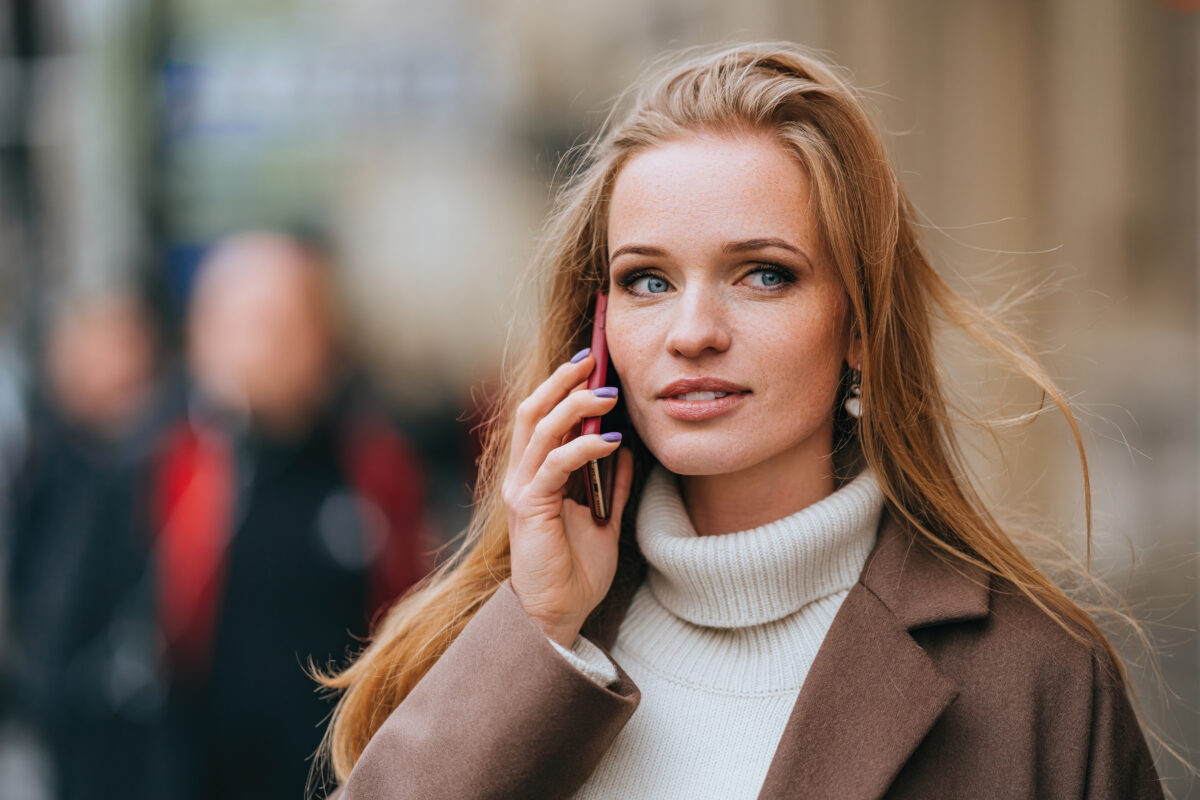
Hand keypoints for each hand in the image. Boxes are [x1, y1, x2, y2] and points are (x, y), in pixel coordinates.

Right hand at [503, 352, 633, 647]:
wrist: (558, 616)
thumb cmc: (575, 571)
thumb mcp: (603, 518)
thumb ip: (611, 483)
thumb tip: (628, 448)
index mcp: (534, 474)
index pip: (541, 415)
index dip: (561, 384)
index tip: (591, 360)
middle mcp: (521, 475)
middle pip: (532, 409)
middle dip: (562, 380)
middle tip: (594, 359)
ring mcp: (522, 489)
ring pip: (540, 428)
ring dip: (575, 405)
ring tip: (608, 394)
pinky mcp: (530, 506)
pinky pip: (556, 464)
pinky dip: (585, 447)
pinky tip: (613, 441)